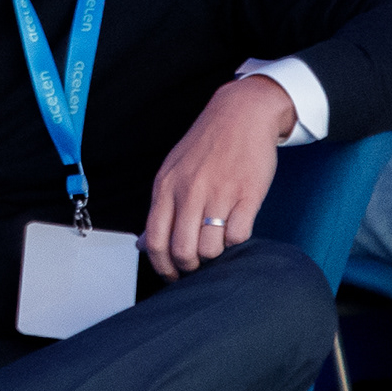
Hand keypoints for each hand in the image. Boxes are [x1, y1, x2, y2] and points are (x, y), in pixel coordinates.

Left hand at [141, 75, 290, 278]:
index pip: (155, 240)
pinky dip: (237, 240)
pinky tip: (236, 226)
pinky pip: (238, 235)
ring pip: (210, 248)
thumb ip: (160, 209)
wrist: (241, 114)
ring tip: (218, 241)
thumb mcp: (173, 172)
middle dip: (190, 267)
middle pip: (182, 251)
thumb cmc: (206, 145)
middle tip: (198, 265)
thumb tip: (143, 245)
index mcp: (166, 187)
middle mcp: (189, 191)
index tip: (172, 275)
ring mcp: (219, 193)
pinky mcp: (248, 194)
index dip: (163, 266)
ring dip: (215, 254)